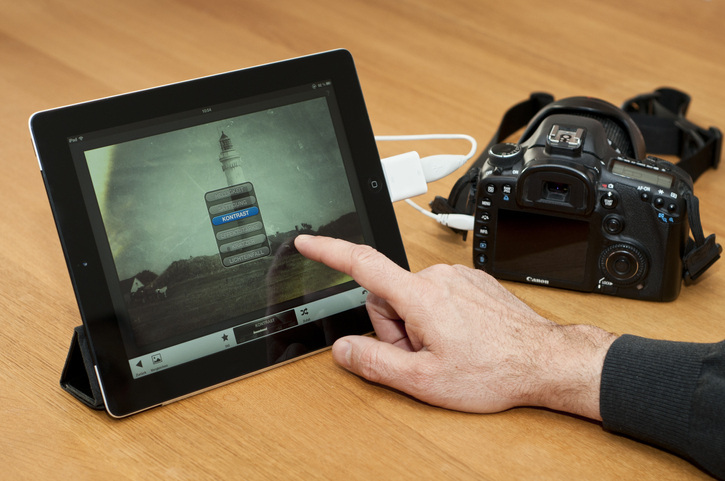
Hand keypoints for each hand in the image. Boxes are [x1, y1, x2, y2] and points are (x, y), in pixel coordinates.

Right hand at [294, 235, 616, 418]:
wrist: (543, 360)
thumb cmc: (493, 370)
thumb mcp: (424, 380)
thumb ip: (375, 362)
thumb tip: (344, 350)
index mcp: (420, 296)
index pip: (362, 264)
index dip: (329, 252)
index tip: (307, 242)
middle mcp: (437, 277)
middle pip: (387, 295)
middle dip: (394, 327)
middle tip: (422, 354)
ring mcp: (457, 276)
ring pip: (412, 297)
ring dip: (418, 323)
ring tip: (446, 348)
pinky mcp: (472, 281)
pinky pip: (437, 293)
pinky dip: (438, 315)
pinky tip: (460, 337)